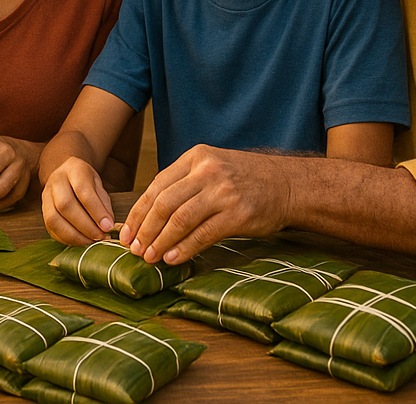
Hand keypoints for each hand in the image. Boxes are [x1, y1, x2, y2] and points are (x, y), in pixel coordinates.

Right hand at [42, 156, 114, 243]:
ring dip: (74, 235)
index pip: (82, 190)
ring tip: (91, 241)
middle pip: (65, 205)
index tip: (108, 226)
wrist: (67, 175)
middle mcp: (56, 181)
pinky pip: (50, 228)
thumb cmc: (86, 182)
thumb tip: (107, 226)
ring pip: (53, 219)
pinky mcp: (43, 210)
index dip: (96, 211)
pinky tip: (80, 241)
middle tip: (100, 236)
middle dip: (85, 226)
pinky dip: (66, 239)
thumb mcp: (99, 186)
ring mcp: (46, 195)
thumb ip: (103, 204)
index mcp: (74, 169)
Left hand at [120, 145, 290, 264]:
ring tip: (149, 257)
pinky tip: (172, 258)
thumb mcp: (212, 167)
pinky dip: (185, 248)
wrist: (289, 184)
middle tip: (134, 249)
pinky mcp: (238, 214)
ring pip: (180, 219)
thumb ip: (184, 183)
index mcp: (195, 157)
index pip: (157, 185)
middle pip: (164, 203)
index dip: (139, 212)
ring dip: (161, 241)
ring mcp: (223, 192)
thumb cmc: (245, 179)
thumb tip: (150, 215)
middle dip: (145, 229)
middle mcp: (207, 172)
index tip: (127, 231)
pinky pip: (203, 234)